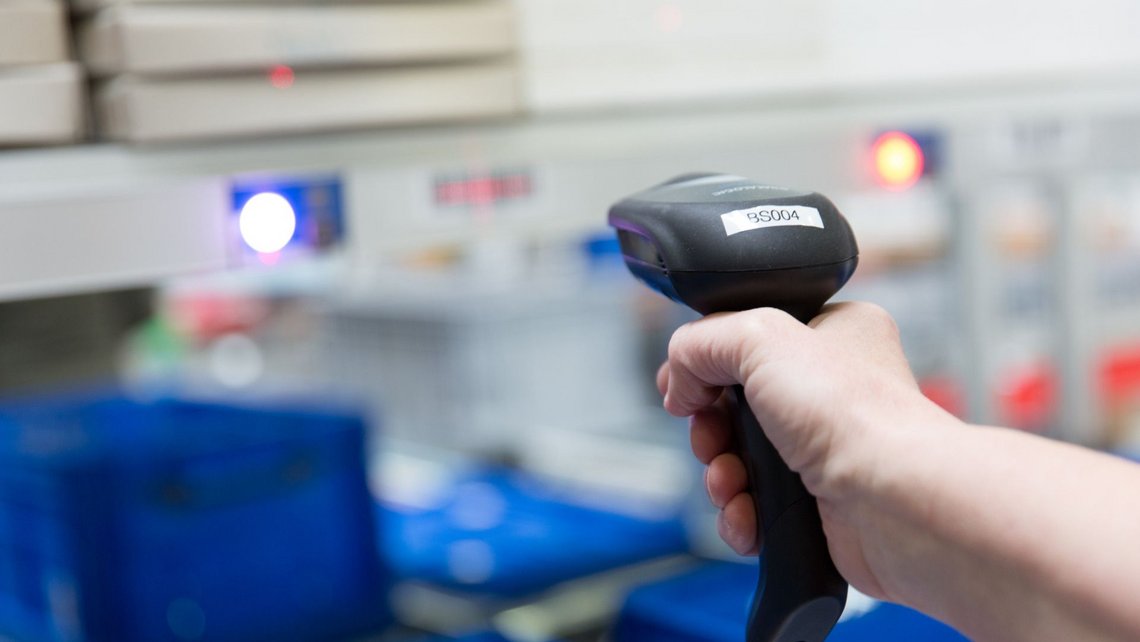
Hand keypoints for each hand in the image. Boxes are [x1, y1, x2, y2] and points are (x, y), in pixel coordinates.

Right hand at [657, 301, 957, 599]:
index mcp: (830, 333)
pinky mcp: (817, 502)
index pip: (746, 338)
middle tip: (713, 438)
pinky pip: (754, 505)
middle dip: (709, 431)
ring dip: (720, 476)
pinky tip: (748, 516)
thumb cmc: (858, 416)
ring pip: (738, 459)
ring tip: (731, 484)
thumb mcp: (761, 337)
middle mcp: (829, 389)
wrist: (896, 503)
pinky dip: (740, 514)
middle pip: (731, 404)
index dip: (706, 364)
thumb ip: (701, 342)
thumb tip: (679, 380)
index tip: (687, 386)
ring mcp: (823, 448)